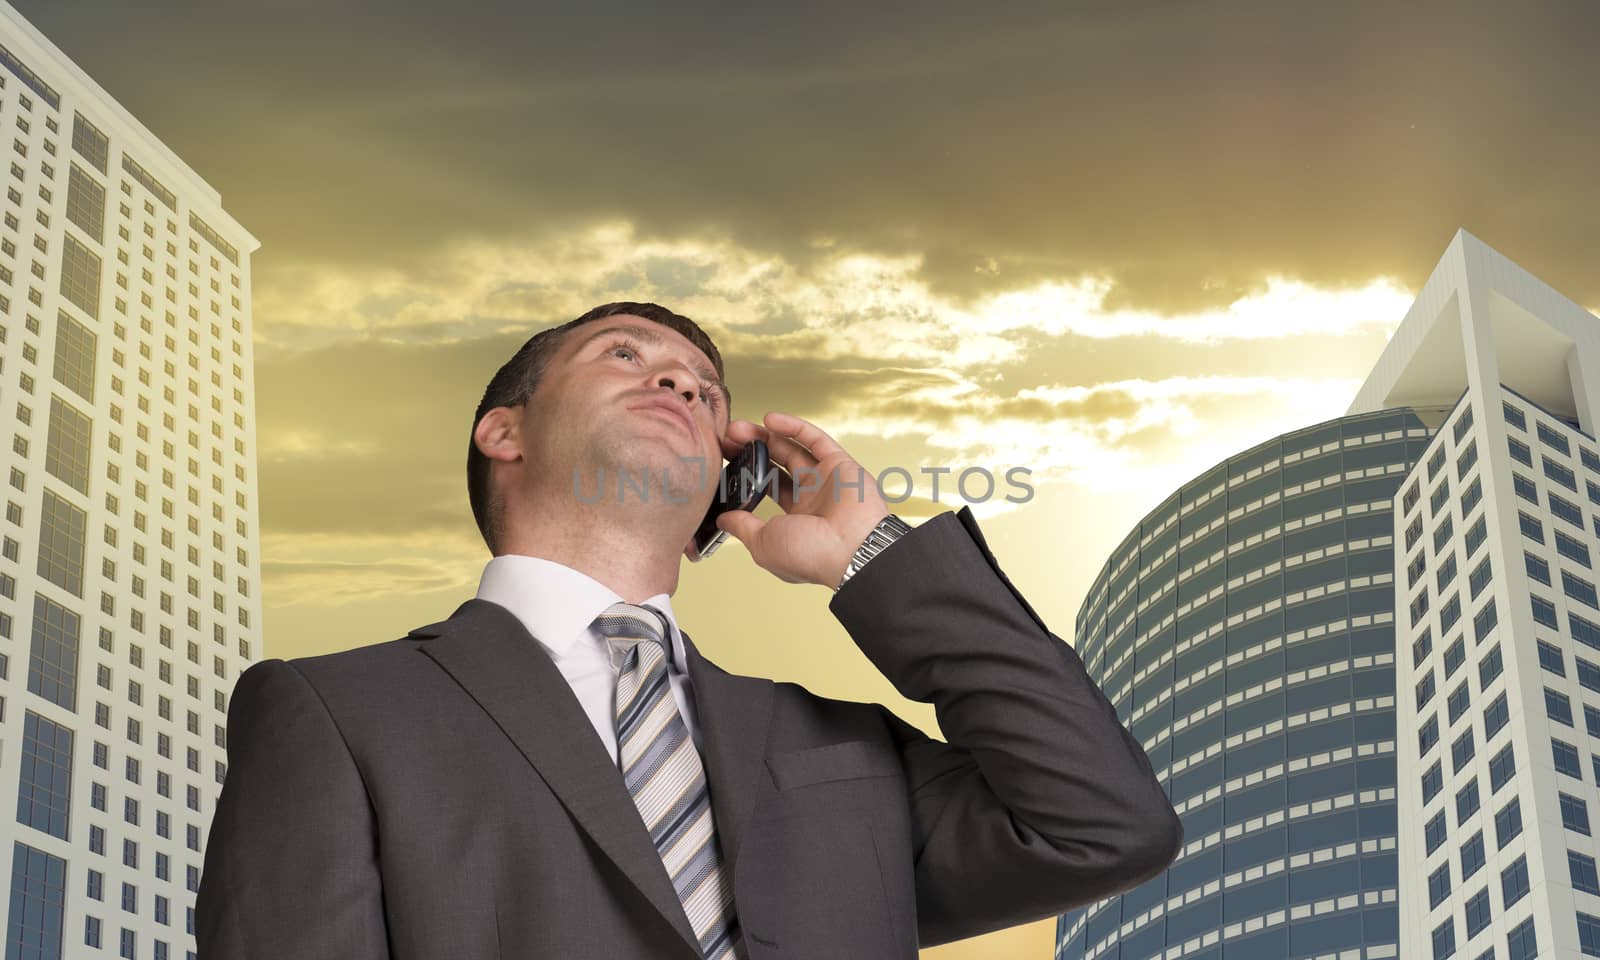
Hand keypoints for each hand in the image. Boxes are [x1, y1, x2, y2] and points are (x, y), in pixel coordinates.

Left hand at [709, 412, 890, 587]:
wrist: (853, 550)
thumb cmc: (811, 556)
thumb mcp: (763, 544)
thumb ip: (743, 527)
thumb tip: (723, 519)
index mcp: (793, 521)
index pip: (765, 490)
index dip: (744, 475)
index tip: (722, 462)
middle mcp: (810, 499)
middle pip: (775, 466)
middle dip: (749, 451)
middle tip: (727, 438)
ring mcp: (825, 480)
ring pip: (791, 450)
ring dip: (764, 437)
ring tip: (738, 428)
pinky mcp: (840, 464)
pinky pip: (815, 440)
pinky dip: (793, 427)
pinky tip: (770, 420)